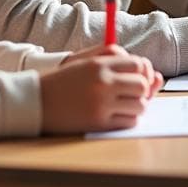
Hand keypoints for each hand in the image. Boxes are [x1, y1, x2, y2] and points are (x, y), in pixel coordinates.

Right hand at [41, 45, 158, 132]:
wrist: (35, 102)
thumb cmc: (63, 82)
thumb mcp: (86, 64)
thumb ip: (117, 64)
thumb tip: (151, 73)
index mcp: (100, 65)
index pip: (138, 64)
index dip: (143, 72)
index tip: (138, 78)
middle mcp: (103, 82)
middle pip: (142, 84)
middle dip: (143, 90)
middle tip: (134, 95)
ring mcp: (101, 104)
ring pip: (140, 105)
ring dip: (138, 106)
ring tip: (125, 106)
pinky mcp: (99, 123)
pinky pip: (129, 122)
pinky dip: (129, 120)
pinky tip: (118, 116)